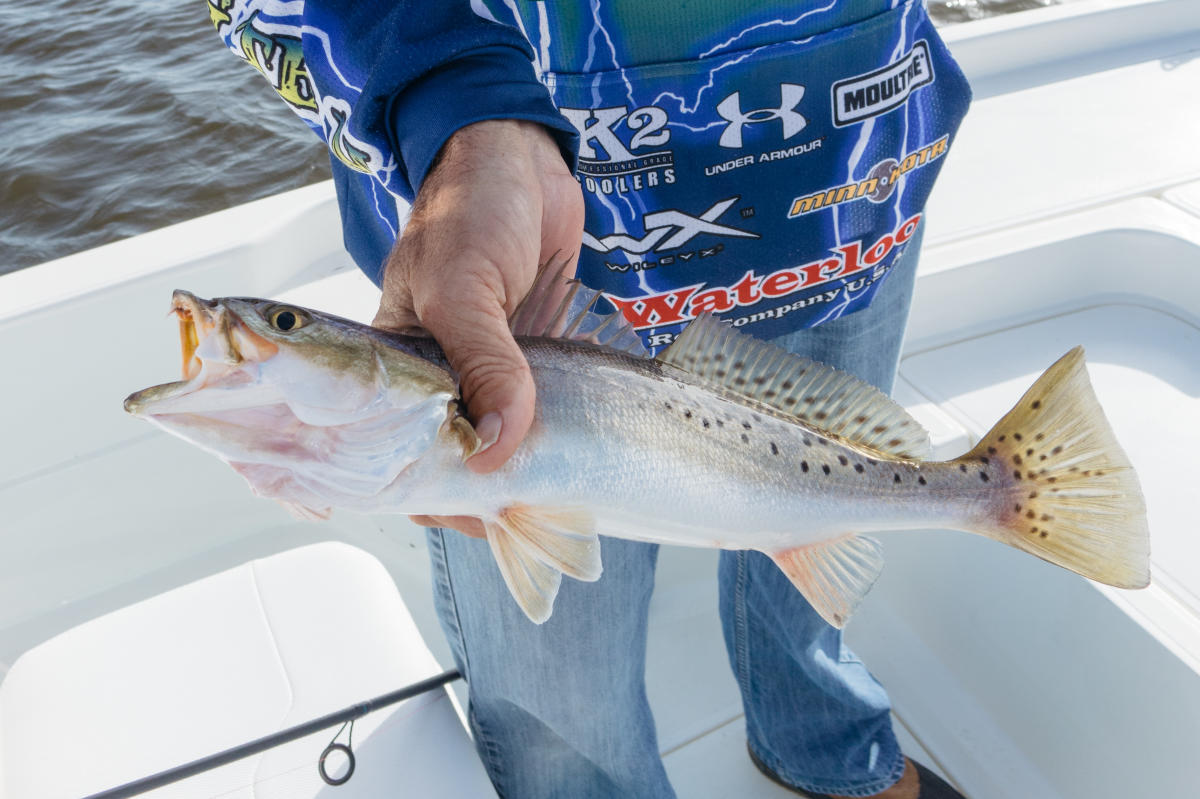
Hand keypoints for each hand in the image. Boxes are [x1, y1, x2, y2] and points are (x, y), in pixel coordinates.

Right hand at [373, 119, 583, 537]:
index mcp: (395, 368)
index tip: (476, 516)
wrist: (524, 158)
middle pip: (457, 458)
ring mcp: (490, 370)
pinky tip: (583, 457)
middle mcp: (441, 378)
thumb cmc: (471, 210)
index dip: (427, 490)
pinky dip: (560, 436)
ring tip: (565, 499)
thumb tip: (499, 449)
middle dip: (488, 493)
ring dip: (531, 471)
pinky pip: (542, 410)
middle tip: (532, 513)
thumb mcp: (463, 289)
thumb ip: (484, 365)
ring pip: (505, 442)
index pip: (396, 452)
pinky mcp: (534, 358)